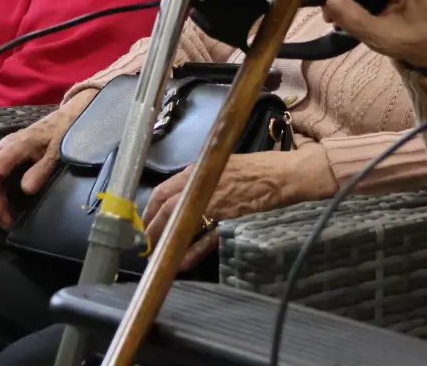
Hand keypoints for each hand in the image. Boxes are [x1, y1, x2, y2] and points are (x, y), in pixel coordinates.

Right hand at [0, 92, 93, 228]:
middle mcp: (3, 150)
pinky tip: (12, 208)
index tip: (5, 220)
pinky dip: (0, 196)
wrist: (67, 117)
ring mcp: (4, 154)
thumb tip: (26, 190)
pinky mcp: (8, 159)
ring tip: (10, 220)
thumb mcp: (58, 152)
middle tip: (8, 224)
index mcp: (13, 147)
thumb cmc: (64, 132)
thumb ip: (42, 169)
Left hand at [142, 149, 336, 270]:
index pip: (163, 190)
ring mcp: (214, 204)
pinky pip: (205, 239)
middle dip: (151, 225)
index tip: (142, 220)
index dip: (149, 207)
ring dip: (166, 239)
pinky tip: (181, 262)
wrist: (283, 176)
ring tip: (156, 253)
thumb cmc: (256, 167)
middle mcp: (201, 185)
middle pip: (165, 206)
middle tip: (144, 242)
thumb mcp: (222, 163)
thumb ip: (201, 176)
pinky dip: (191, 252)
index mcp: (198, 170)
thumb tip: (183, 189)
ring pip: (181, 223)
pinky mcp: (228, 219)